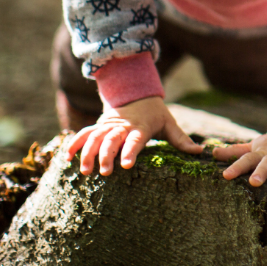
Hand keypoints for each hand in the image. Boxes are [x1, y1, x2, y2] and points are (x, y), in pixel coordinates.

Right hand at [65, 96, 201, 175]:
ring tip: (84, 171)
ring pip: (95, 138)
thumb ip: (181, 139)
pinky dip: (74, 144)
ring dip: (88, 153)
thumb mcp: (169, 122)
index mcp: (140, 127)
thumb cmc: (155, 113)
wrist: (135, 93)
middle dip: (106, 156)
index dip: (131, 151)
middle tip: (104, 172)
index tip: (127, 165)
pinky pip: (84, 134)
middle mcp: (122, 126)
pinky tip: (66, 157)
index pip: (136, 140)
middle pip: (112, 140)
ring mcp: (108, 125)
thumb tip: (200, 151)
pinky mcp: (98, 126)